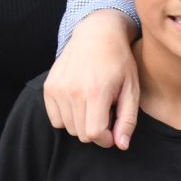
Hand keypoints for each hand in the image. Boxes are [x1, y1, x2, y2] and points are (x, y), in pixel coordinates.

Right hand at [42, 10, 140, 148]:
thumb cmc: (119, 63)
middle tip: (106, 113)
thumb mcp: (132, 89)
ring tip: (93, 105)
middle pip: (81, 134)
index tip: (113, 129)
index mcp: (96, 92)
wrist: (96, 35)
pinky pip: (55, 119)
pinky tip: (79, 102)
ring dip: (82, 123)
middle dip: (96, 131)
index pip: (94, 134)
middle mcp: (73, 91)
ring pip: (68, 128)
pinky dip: (67, 117)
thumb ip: (127, 120)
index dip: (106, 139)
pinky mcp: (48, 87)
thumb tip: (122, 145)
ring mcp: (58, 89)